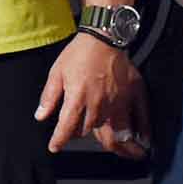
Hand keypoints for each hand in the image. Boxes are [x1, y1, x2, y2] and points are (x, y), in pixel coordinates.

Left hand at [37, 35, 147, 158]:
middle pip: (87, 131)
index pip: (67, 128)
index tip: (55, 146)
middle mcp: (98, 104)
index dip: (59, 140)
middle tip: (75, 133)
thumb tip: (40, 116)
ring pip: (110, 130)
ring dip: (104, 137)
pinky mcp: (132, 95)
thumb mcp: (57, 73)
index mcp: (77, 98)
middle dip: (78, 134)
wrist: (104, 37)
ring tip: (104, 140)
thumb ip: (49, 97)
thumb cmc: (79, 53)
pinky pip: (138, 119)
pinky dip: (140, 133)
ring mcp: (117, 101)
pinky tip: (142, 141)